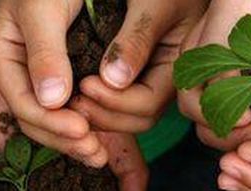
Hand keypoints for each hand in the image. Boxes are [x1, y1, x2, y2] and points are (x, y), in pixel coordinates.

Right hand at [0, 0, 104, 165]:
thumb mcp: (43, 9)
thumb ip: (46, 53)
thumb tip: (51, 101)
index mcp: (3, 59)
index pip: (24, 105)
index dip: (53, 124)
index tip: (83, 131)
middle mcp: (17, 75)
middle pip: (35, 122)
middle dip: (65, 141)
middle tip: (96, 153)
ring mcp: (38, 80)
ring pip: (51, 123)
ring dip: (75, 142)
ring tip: (100, 155)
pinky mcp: (62, 80)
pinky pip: (68, 112)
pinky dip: (84, 126)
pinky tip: (103, 138)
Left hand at [68, 0, 206, 133]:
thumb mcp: (153, 3)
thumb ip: (134, 40)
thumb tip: (113, 80)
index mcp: (179, 65)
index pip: (147, 105)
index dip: (115, 102)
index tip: (84, 85)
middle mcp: (168, 78)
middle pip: (138, 118)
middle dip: (104, 114)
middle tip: (72, 101)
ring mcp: (153, 77)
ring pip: (127, 114)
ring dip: (98, 112)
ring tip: (70, 99)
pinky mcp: (137, 71)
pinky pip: (118, 98)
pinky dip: (98, 101)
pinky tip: (77, 91)